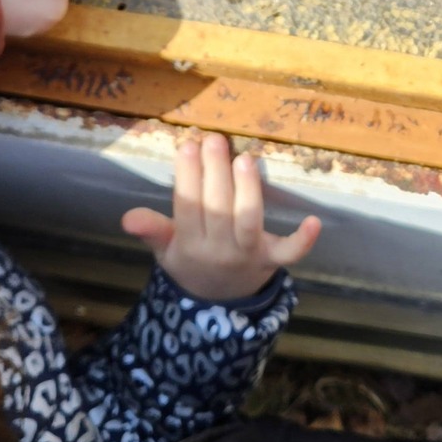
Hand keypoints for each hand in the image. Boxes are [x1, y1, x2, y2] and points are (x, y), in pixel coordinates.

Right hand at [122, 132, 320, 302]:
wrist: (220, 302)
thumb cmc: (191, 261)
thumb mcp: (166, 250)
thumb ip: (152, 231)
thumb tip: (127, 218)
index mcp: (189, 245)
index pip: (188, 206)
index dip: (187, 175)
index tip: (188, 145)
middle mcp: (219, 250)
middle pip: (217, 208)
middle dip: (214, 172)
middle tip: (214, 139)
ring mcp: (248, 255)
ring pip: (248, 220)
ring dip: (247, 190)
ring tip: (243, 159)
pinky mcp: (273, 259)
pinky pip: (290, 252)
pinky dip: (303, 240)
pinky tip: (314, 221)